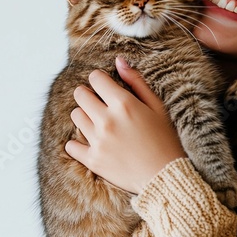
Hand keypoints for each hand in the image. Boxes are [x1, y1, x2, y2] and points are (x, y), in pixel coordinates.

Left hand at [65, 57, 185, 193]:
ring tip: (100, 122)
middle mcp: (107, 120)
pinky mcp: (92, 160)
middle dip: (89, 94)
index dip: (99, 79)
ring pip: (75, 116)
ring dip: (85, 115)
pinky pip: (71, 145)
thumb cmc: (164, 138)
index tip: (104, 85)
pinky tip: (93, 141)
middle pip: (80, 95)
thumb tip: (119, 61)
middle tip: (100, 102)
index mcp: (123, 104)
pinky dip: (78, 142)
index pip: (96, 79)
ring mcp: (97, 141)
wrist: (165, 175)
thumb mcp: (156, 106)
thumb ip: (136, 82)